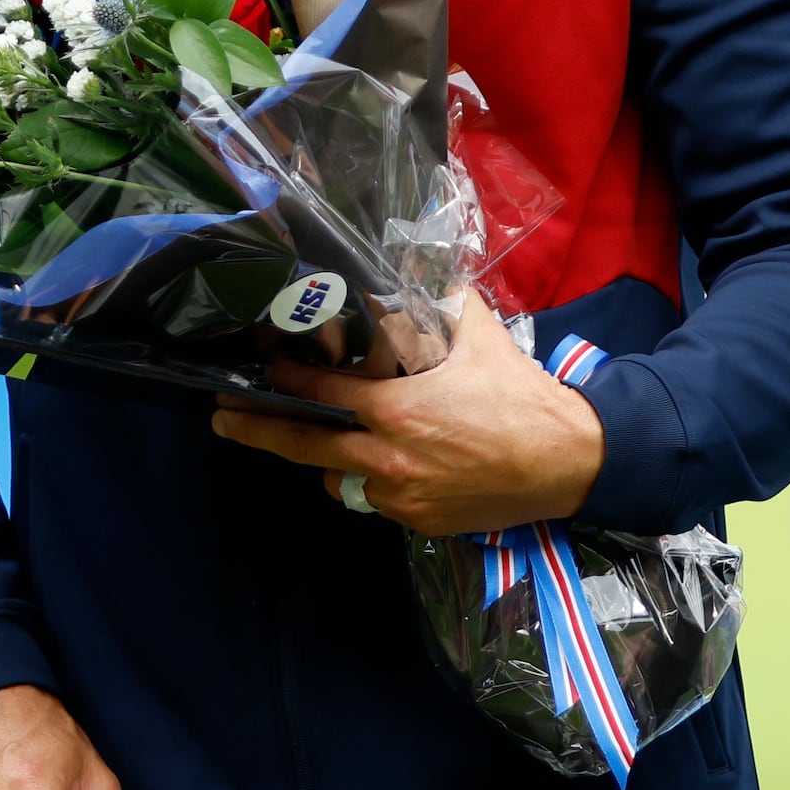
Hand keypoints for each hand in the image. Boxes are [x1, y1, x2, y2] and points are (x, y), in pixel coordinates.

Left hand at [207, 290, 603, 535]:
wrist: (567, 460)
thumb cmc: (520, 396)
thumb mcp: (476, 336)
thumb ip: (437, 303)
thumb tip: (413, 268)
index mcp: (395, 410)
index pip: (318, 394)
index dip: (283, 382)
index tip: (259, 372)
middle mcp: (387, 457)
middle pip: (303, 446)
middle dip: (256, 431)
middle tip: (222, 421)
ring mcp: (400, 496)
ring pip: (340, 478)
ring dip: (330, 460)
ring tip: (323, 439)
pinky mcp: (419, 522)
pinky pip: (377, 500)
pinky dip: (375, 481)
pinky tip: (391, 462)